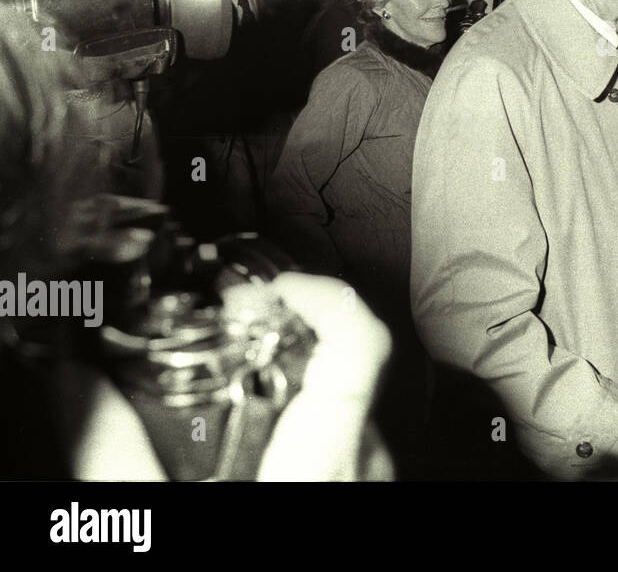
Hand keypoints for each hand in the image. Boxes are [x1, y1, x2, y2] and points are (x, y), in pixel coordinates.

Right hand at [67, 273, 392, 480]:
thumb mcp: (160, 509)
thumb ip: (116, 451)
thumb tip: (73, 381)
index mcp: (328, 457)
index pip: (360, 337)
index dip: (319, 290)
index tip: (269, 282)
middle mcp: (364, 461)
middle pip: (339, 361)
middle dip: (279, 332)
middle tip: (224, 326)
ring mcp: (369, 477)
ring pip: (339, 401)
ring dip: (284, 377)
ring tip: (225, 374)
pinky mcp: (358, 489)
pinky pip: (338, 437)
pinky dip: (293, 419)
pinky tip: (246, 437)